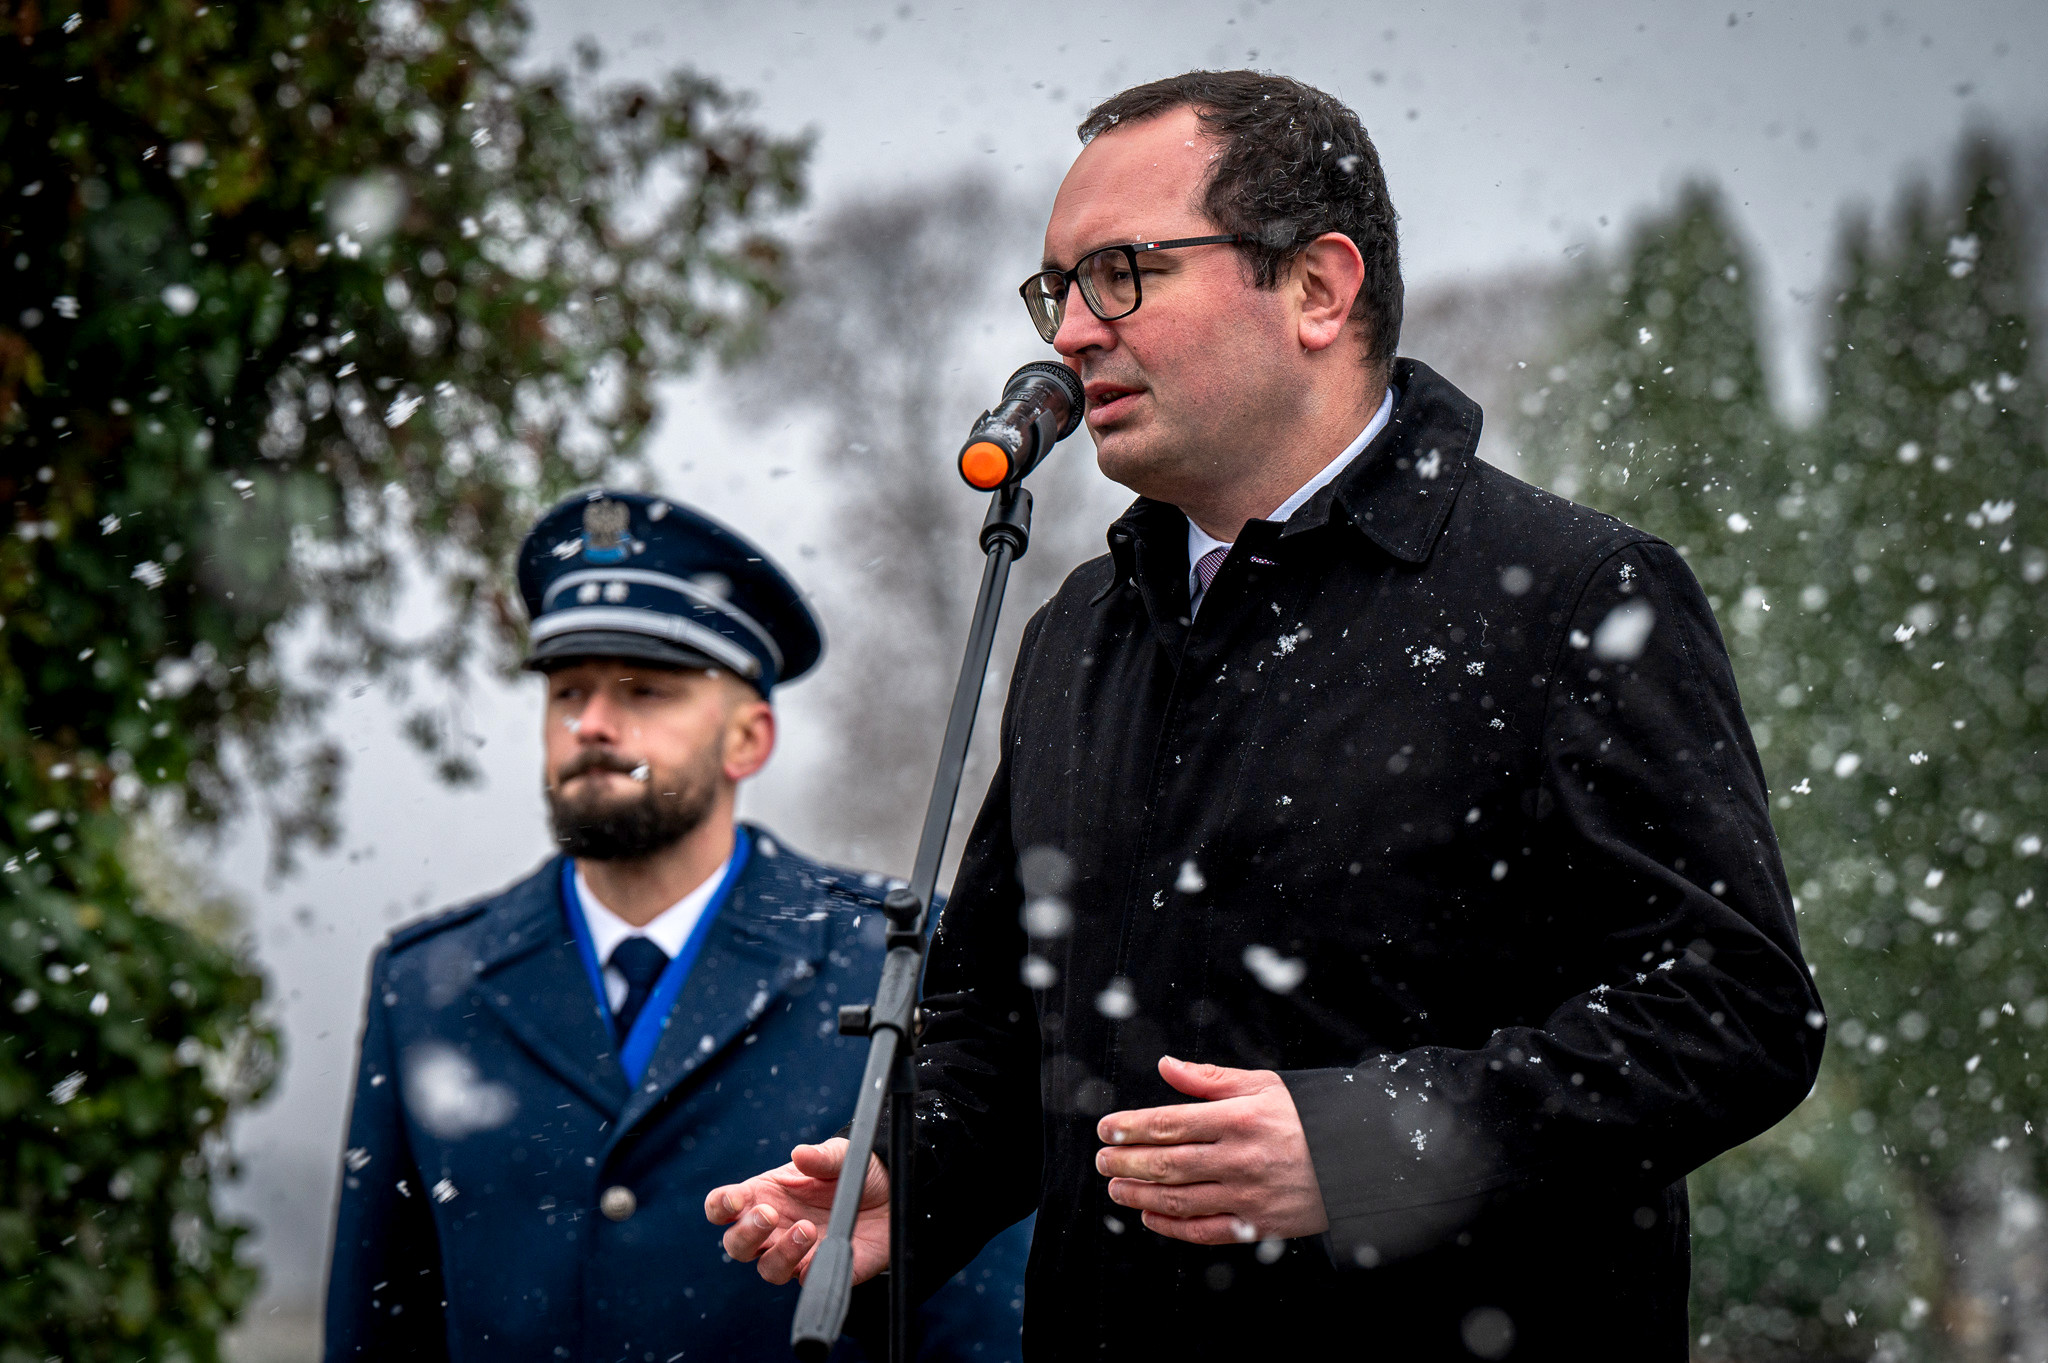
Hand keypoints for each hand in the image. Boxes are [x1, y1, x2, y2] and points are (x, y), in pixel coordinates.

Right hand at [704, 1138, 890, 1285]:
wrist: (892, 1195)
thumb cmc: (856, 1173)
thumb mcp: (842, 1156)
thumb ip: (821, 1156)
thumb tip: (800, 1153)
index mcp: (766, 1195)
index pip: (724, 1207)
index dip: (720, 1206)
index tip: (736, 1201)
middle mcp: (774, 1229)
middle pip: (737, 1245)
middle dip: (746, 1233)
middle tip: (769, 1215)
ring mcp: (795, 1253)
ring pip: (768, 1269)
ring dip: (781, 1253)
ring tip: (807, 1229)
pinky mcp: (821, 1269)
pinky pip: (808, 1280)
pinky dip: (811, 1268)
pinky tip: (825, 1249)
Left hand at [1095, 1055, 1328, 1245]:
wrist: (1360, 1159)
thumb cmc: (1307, 1117)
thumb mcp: (1264, 1085)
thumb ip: (1210, 1078)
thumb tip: (1167, 1065)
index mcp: (1238, 1118)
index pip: (1170, 1123)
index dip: (1131, 1127)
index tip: (1105, 1128)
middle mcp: (1240, 1157)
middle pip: (1167, 1162)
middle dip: (1126, 1161)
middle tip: (1101, 1160)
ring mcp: (1248, 1194)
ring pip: (1179, 1199)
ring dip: (1140, 1195)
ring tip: (1116, 1188)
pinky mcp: (1259, 1225)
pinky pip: (1205, 1231)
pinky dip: (1172, 1226)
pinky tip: (1150, 1217)